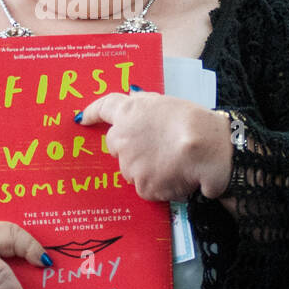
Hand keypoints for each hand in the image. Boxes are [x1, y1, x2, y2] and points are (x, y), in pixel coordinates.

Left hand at [76, 89, 233, 201]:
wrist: (206, 147)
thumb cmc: (192, 121)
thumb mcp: (165, 102)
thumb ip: (144, 103)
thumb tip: (132, 99)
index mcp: (128, 113)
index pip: (103, 108)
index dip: (92, 113)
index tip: (82, 119)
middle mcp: (121, 139)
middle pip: (117, 146)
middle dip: (131, 148)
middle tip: (157, 147)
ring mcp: (129, 165)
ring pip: (132, 170)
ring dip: (147, 168)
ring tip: (173, 162)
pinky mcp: (141, 187)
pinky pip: (147, 188)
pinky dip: (160, 185)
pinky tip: (176, 176)